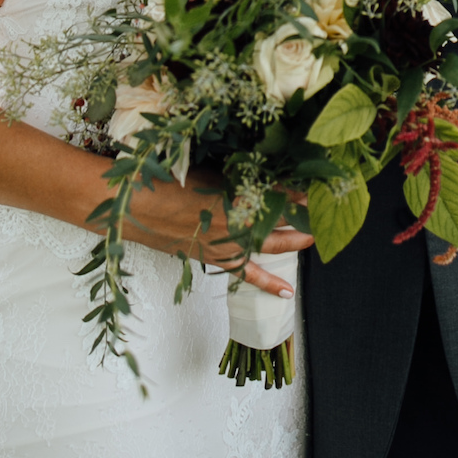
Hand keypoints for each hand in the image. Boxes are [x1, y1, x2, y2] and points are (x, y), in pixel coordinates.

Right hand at [122, 169, 313, 296]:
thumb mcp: (205, 168)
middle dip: (302, 214)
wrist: (133, 208)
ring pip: (270, 245)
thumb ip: (235, 171)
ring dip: (293, 240)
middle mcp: (235, 224)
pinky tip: (287, 291)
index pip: (278, 193)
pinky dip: (267, 282)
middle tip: (324, 207)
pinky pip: (246, 274)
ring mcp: (226, 244)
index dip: (299, 189)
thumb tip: (259, 166)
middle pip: (280, 220)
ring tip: (314, 236)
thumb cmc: (166, 180)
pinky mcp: (215, 257)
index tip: (317, 181)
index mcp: (235, 197)